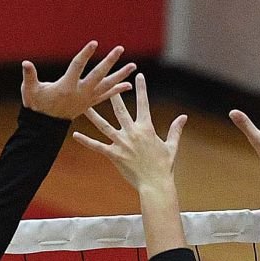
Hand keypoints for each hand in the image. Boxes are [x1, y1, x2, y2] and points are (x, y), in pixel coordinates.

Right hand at [21, 41, 134, 118]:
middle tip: (120, 49)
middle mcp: (80, 92)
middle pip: (98, 74)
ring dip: (120, 75)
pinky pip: (107, 96)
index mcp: (67, 86)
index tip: (94, 43)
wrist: (45, 126)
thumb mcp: (31, 91)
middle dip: (109, 61)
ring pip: (107, 85)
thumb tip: (25, 63)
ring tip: (133, 66)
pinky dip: (117, 90)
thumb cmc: (37, 105)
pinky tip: (128, 85)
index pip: (78, 67)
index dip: (85, 55)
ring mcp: (87, 99)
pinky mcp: (90, 103)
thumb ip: (29, 76)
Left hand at [74, 73, 186, 193]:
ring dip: (93, 114)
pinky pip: (97, 146)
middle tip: (105, 82)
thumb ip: (175, 130)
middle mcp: (132, 133)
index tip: (139, 75)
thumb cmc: (164, 166)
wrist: (155, 184)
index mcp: (146, 128)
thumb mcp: (171, 146)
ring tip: (83, 105)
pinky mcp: (114, 155)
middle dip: (114, 94)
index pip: (144, 103)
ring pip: (104, 125)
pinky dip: (86, 141)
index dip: (141, 88)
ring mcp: (121, 144)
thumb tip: (183, 117)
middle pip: (120, 109)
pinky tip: (76, 134)